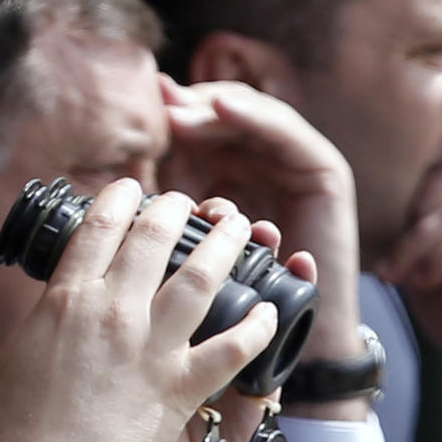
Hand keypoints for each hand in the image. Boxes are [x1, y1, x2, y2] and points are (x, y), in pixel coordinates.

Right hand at [0, 179, 278, 441]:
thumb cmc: (13, 430)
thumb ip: (2, 350)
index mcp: (66, 299)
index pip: (99, 227)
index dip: (120, 197)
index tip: (134, 188)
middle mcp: (113, 312)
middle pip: (155, 238)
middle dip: (176, 209)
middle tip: (188, 203)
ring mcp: (150, 348)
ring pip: (201, 279)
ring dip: (224, 246)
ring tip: (239, 227)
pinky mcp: (179, 387)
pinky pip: (231, 349)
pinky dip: (256, 328)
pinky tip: (269, 311)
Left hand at [158, 77, 367, 419]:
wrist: (304, 341)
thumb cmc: (243, 306)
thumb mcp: (195, 261)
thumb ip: (167, 229)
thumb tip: (117, 197)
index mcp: (237, 181)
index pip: (206, 130)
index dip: (176, 114)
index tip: (143, 106)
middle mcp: (268, 167)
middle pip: (226, 119)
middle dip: (191, 107)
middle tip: (160, 100)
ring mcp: (297, 168)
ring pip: (252, 119)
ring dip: (215, 109)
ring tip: (184, 107)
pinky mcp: (324, 174)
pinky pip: (287, 133)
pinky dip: (254, 115)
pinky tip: (223, 107)